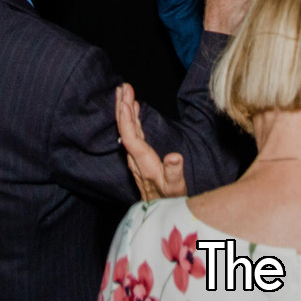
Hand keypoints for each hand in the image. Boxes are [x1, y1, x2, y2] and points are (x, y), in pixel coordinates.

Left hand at [115, 84, 184, 199]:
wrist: (165, 213)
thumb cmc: (173, 201)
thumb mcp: (177, 188)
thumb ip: (175, 172)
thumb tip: (175, 156)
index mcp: (143, 164)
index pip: (131, 137)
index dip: (127, 118)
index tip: (126, 99)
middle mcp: (136, 160)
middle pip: (125, 130)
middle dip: (123, 107)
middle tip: (123, 86)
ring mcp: (137, 159)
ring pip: (128, 131)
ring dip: (126, 110)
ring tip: (125, 91)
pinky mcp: (141, 158)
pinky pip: (134, 134)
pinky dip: (133, 119)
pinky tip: (135, 109)